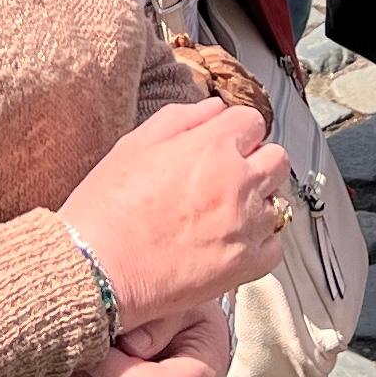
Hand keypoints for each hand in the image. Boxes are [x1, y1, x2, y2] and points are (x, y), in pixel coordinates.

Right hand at [59, 98, 287, 330]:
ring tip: (224, 215)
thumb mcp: (135, 144)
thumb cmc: (107, 207)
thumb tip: (213, 108)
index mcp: (212, 146)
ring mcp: (246, 225)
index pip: (252, 121)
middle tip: (228, 178)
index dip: (236, 131)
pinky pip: (275, 247)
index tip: (222, 144)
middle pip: (277, 159)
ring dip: (258, 203)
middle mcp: (238, 181)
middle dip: (257, 162)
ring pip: (278, 203)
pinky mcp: (246, 265)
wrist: (98, 268)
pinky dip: (260, 244)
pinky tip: (232, 243)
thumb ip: (181, 118)